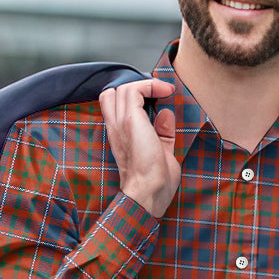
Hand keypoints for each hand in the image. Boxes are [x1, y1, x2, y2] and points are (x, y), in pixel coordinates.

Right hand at [99, 78, 178, 217]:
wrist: (148, 193)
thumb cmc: (155, 183)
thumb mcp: (162, 152)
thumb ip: (162, 133)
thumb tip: (166, 114)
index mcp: (119, 137)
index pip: (113, 106)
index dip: (132, 97)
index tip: (156, 98)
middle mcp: (115, 128)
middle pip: (112, 93)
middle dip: (135, 89)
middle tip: (157, 94)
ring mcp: (120, 124)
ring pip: (122, 88)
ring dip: (145, 85)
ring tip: (164, 91)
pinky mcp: (129, 121)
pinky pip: (134, 90)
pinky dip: (150, 85)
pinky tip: (165, 91)